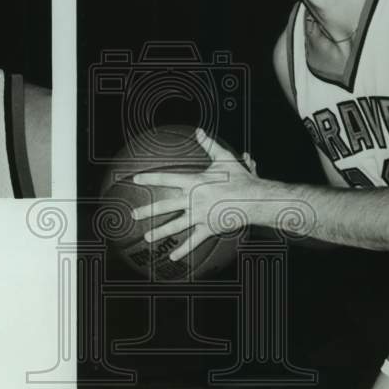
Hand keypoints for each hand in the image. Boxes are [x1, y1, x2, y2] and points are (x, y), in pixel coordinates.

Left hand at [131, 128, 259, 260]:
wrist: (255, 199)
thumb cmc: (240, 178)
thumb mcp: (224, 159)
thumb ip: (209, 145)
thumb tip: (199, 130)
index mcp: (195, 182)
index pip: (167, 178)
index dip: (150, 178)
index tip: (135, 179)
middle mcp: (194, 200)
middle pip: (166, 205)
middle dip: (148, 210)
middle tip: (133, 214)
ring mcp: (200, 216)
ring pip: (176, 225)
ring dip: (160, 232)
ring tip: (146, 237)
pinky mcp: (209, 228)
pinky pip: (194, 240)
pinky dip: (183, 250)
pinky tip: (172, 257)